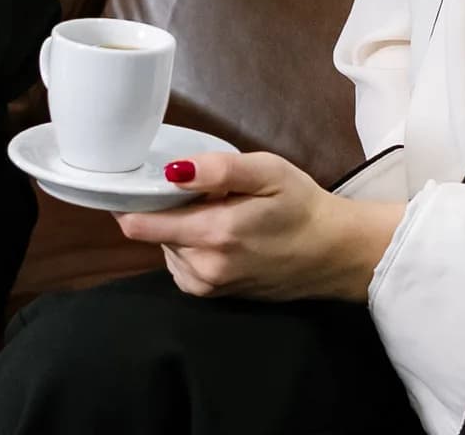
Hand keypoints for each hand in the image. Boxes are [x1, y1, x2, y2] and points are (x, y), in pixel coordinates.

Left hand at [113, 151, 403, 302]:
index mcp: (214, 234)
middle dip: (166, 209)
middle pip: (153, 234)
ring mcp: (209, 286)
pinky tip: (219, 234)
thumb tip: (173, 171)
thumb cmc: (302, 205)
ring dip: (179, 229)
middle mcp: (204, 267)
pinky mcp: (215, 295)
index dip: (131, 200)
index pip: (141, 225)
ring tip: (217, 211)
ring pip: (166, 249)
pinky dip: (189, 247)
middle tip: (201, 191)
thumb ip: (219, 170)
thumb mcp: (267, 172)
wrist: (333, 252)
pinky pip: (182, 266)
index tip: (135, 180)